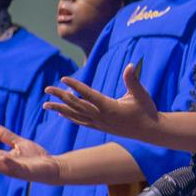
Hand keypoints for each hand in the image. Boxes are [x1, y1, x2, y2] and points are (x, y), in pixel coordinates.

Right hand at [0, 125, 61, 183]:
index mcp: (2, 157)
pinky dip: (8, 162)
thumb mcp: (19, 143)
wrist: (53, 167)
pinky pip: (14, 167)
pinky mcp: (25, 171)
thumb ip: (6, 136)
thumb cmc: (36, 157)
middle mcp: (5, 164)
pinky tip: (1, 157)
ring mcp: (14, 169)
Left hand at [44, 63, 158, 140]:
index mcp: (110, 107)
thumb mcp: (141, 94)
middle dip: (61, 96)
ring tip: (45, 104)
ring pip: (75, 115)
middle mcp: (101, 117)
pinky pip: (81, 122)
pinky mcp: (100, 127)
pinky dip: (70, 117)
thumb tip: (131, 65)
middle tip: (47, 89)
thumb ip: (132, 80)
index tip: (64, 78)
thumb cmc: (146, 110)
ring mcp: (99, 123)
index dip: (76, 86)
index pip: (88, 95)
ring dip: (60, 109)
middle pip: (77, 105)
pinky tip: (61, 113)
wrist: (150, 131)